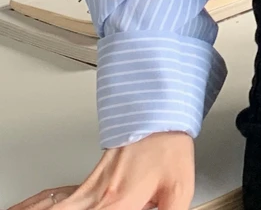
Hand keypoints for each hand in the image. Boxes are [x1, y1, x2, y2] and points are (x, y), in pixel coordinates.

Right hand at [6, 133, 194, 209]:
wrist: (160, 113)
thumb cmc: (168, 146)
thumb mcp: (179, 189)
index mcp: (119, 202)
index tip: (108, 208)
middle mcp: (99, 195)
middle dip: (51, 209)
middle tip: (32, 209)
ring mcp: (92, 186)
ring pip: (61, 205)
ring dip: (48, 207)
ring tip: (28, 208)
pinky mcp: (92, 179)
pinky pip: (62, 198)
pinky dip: (50, 204)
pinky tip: (46, 205)